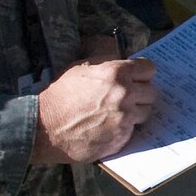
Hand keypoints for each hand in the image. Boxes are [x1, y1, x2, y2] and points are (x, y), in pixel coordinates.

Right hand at [33, 58, 157, 163]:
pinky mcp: (122, 138)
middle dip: (140, 93)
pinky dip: (125, 129)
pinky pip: (134, 130)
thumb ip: (107, 61)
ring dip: (135, 112)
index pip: (149, 69)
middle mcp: (125, 95)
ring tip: (117, 113)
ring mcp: (125, 118)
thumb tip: (125, 58)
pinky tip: (109, 127)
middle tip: (127, 97)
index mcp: (116, 73)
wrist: (44, 127)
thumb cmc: (59, 95)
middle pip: (151, 92)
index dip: (142, 73)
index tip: (137, 77)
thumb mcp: (80, 67)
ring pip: (146, 112)